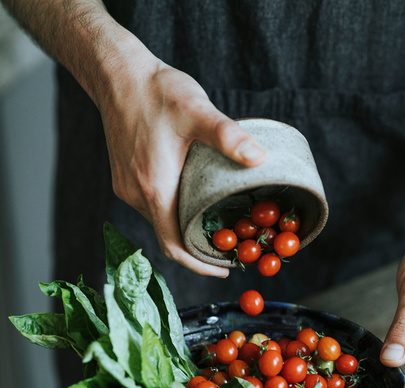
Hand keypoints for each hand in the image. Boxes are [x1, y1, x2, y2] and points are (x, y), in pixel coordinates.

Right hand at [96, 40, 265, 275]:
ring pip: (160, 222)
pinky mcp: (124, 179)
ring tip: (215, 225)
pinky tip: (192, 201)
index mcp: (154, 188)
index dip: (199, 264)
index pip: (174, 246)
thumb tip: (260, 158)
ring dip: (184, 229)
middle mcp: (136, 194)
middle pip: (168, 237)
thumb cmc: (156, 91)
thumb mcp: (198, 111)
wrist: (116, 74)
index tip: (224, 268)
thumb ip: (229, 136)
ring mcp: (126, 188)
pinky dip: (172, 212)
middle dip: (198, 247)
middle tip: (230, 244)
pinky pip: (151, 207)